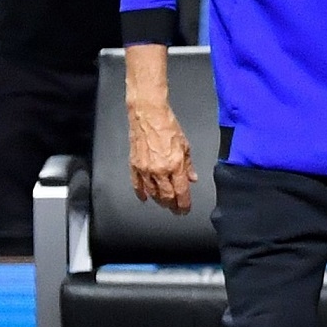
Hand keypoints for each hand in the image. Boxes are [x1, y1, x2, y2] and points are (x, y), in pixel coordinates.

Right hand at [128, 100, 195, 214]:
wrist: (148, 116)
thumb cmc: (168, 127)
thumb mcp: (186, 146)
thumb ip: (189, 165)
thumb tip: (192, 179)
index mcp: (175, 165)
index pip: (181, 191)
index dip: (184, 204)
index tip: (185, 209)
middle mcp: (159, 170)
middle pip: (166, 196)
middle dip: (172, 205)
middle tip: (176, 210)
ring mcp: (145, 169)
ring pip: (152, 193)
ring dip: (159, 201)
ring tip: (165, 204)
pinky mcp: (134, 165)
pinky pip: (136, 184)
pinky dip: (140, 193)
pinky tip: (144, 198)